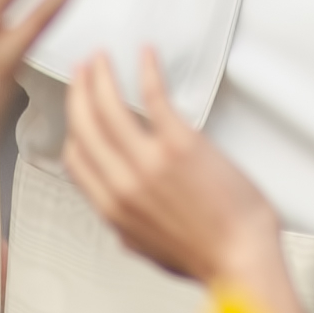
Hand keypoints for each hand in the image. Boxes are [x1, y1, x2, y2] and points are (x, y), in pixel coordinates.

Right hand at [63, 49, 278, 288]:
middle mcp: (122, 182)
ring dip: (101, 76)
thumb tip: (120, 206)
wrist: (240, 257)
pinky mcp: (179, 145)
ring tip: (101, 60)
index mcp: (112, 208)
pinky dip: (146, 70)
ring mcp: (148, 162)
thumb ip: (126, 222)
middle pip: (84, 126)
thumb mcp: (147, 246)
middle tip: (82, 71)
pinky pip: (153, 97)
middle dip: (78, 92)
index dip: (73, 128)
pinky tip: (146, 55)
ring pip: (108, 107)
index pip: (75, 158)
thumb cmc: (206, 255)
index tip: (77, 110)